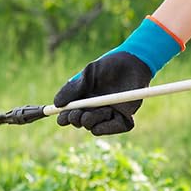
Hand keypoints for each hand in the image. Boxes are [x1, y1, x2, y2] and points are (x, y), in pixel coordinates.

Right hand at [54, 16, 183, 133]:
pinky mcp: (123, 118)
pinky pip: (111, 128)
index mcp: (83, 98)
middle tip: (77, 114)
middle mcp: (94, 108)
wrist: (133, 62)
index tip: (61, 117)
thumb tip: (57, 104)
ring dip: (92, 120)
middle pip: (79, 122)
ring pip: (93, 126)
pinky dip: (106, 127)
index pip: (69, 113)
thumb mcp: (87, 74)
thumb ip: (73, 88)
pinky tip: (108, 114)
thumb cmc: (109, 66)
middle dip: (75, 120)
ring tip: (102, 108)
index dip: (64, 118)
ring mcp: (108, 114)